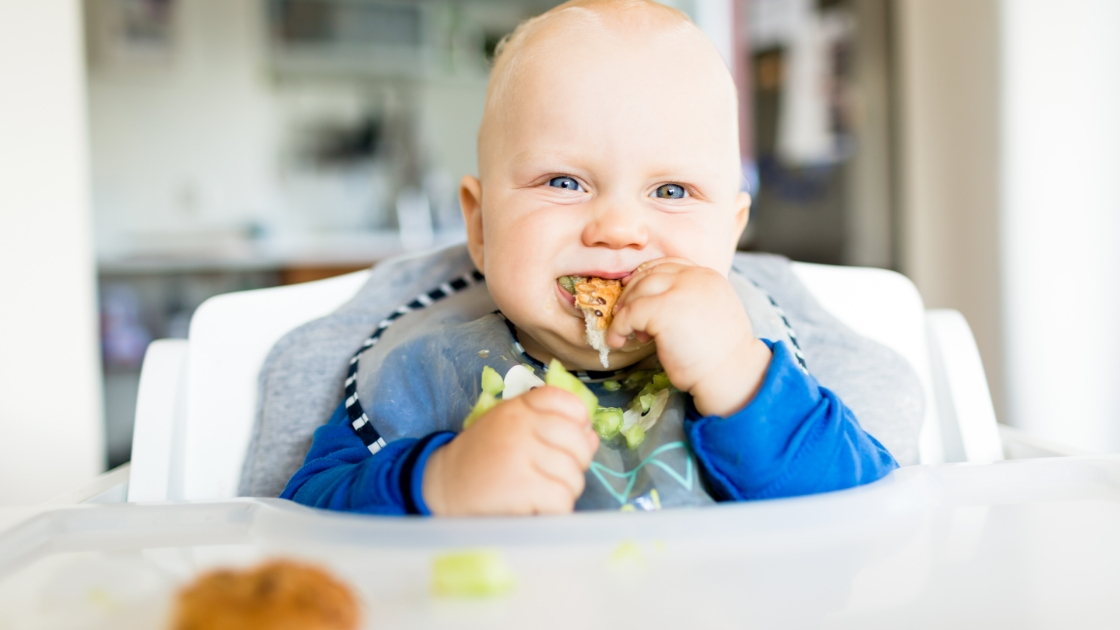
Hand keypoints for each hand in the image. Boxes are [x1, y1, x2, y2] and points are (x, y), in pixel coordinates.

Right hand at [422, 386, 598, 515]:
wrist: (443, 485)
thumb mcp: (511, 426)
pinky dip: (555, 510)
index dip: (579, 423)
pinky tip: (537, 507)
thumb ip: (549, 424)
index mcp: (520, 407)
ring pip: (574, 476)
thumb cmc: (483, 456)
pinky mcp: (521, 486)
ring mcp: (522, 455)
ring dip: (563, 491)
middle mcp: (522, 426)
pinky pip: (562, 499)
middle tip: (554, 474)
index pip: (568, 402)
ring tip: (540, 492)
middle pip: (579, 443)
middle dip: (576, 464)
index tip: (567, 440)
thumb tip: (592, 436)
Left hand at [607, 258, 771, 416]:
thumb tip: (652, 302)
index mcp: (708, 276)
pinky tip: (617, 340)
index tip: (634, 291)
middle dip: (632, 293)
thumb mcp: (709, 313)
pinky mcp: (663, 310)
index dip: (646, 276)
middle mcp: (695, 277)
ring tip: (625, 332)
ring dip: (625, 310)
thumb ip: (688, 300)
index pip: (669, 264)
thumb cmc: (719, 353)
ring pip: (638, 290)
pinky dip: (618, 326)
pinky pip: (630, 313)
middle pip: (650, 274)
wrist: (730, 374)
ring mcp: (679, 291)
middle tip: (624, 314)